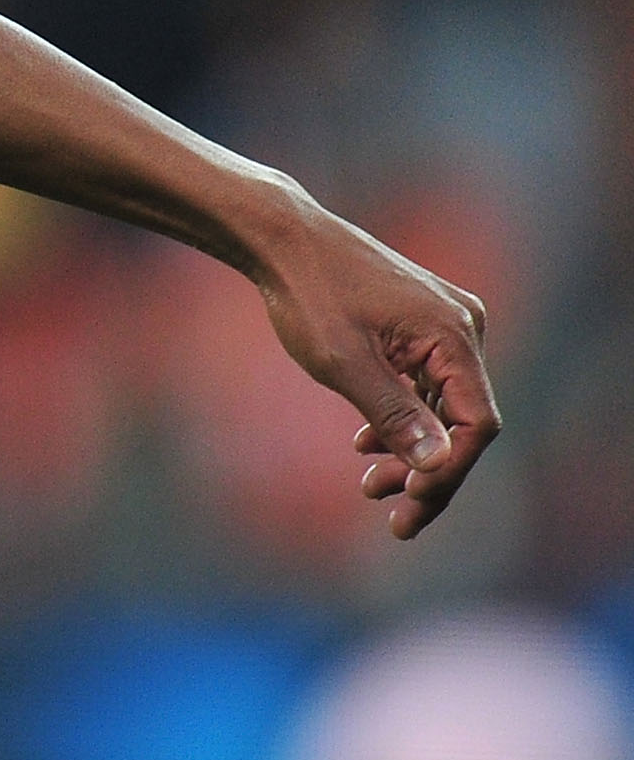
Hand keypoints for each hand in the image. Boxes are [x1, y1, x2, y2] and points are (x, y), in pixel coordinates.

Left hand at [247, 200, 498, 539]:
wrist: (282, 238)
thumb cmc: (307, 293)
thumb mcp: (343, 363)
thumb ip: (394, 415)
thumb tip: (440, 464)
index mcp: (454, 335)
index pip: (476, 425)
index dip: (448, 474)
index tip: (407, 507)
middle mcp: (462, 327)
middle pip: (463, 421)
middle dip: (428, 474)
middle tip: (394, 521)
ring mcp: (445, 323)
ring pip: (443, 406)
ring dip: (412, 450)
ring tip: (369, 486)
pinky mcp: (422, 323)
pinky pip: (426, 384)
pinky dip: (402, 417)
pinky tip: (365, 444)